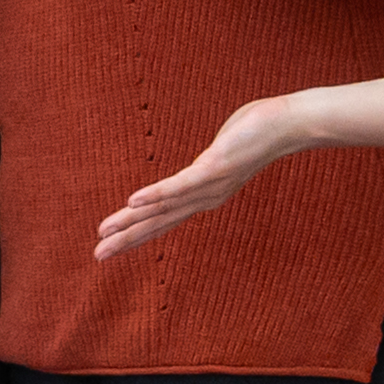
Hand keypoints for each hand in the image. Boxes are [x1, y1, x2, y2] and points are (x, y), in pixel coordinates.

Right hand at [95, 92, 333, 259]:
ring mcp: (208, 186)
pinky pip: (178, 185)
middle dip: (126, 240)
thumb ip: (204, 164)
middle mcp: (205, 198)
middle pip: (158, 223)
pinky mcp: (211, 170)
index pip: (164, 219)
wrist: (285, 126)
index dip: (136, 233)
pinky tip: (132, 202)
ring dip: (131, 222)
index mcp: (204, 195)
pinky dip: (154, 195)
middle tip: (98, 257)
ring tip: (106, 233)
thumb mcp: (221, 153)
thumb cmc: (254, 133)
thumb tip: (201, 161)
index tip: (111, 246)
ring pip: (162, 208)